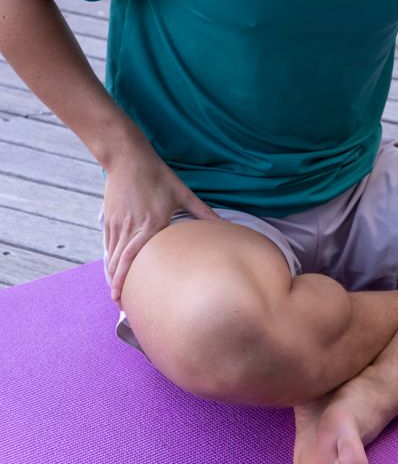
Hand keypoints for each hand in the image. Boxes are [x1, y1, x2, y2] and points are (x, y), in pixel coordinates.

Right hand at [103, 144, 222, 305]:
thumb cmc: (157, 175)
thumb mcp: (182, 193)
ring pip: (111, 256)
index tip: (121, 298)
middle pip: (118, 263)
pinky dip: (109, 259)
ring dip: (112, 275)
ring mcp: (116, 224)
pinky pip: (108, 245)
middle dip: (117, 285)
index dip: (124, 281)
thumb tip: (223, 224)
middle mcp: (129, 228)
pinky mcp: (108, 219)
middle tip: (120, 304)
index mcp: (148, 225)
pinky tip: (113, 268)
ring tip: (117, 291)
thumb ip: (202, 212)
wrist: (127, 158)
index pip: (132, 260)